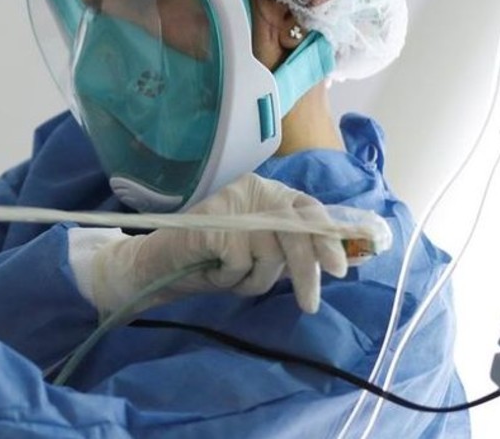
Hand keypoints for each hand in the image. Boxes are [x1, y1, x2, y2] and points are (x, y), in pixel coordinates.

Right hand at [78, 174, 348, 313]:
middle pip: (294, 232)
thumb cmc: (214, 263)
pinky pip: (240, 262)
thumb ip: (292, 252)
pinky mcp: (213, 223)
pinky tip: (212, 270)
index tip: (339, 270)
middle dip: (305, 271)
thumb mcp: (261, 258)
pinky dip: (229, 277)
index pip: (309, 210)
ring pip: (269, 253)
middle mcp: (254, 192)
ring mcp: (232, 206)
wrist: (160, 265)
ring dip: (253, 279)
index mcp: (270, 194)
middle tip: (310, 306)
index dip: (327, 238)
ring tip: (229, 276)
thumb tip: (338, 261)